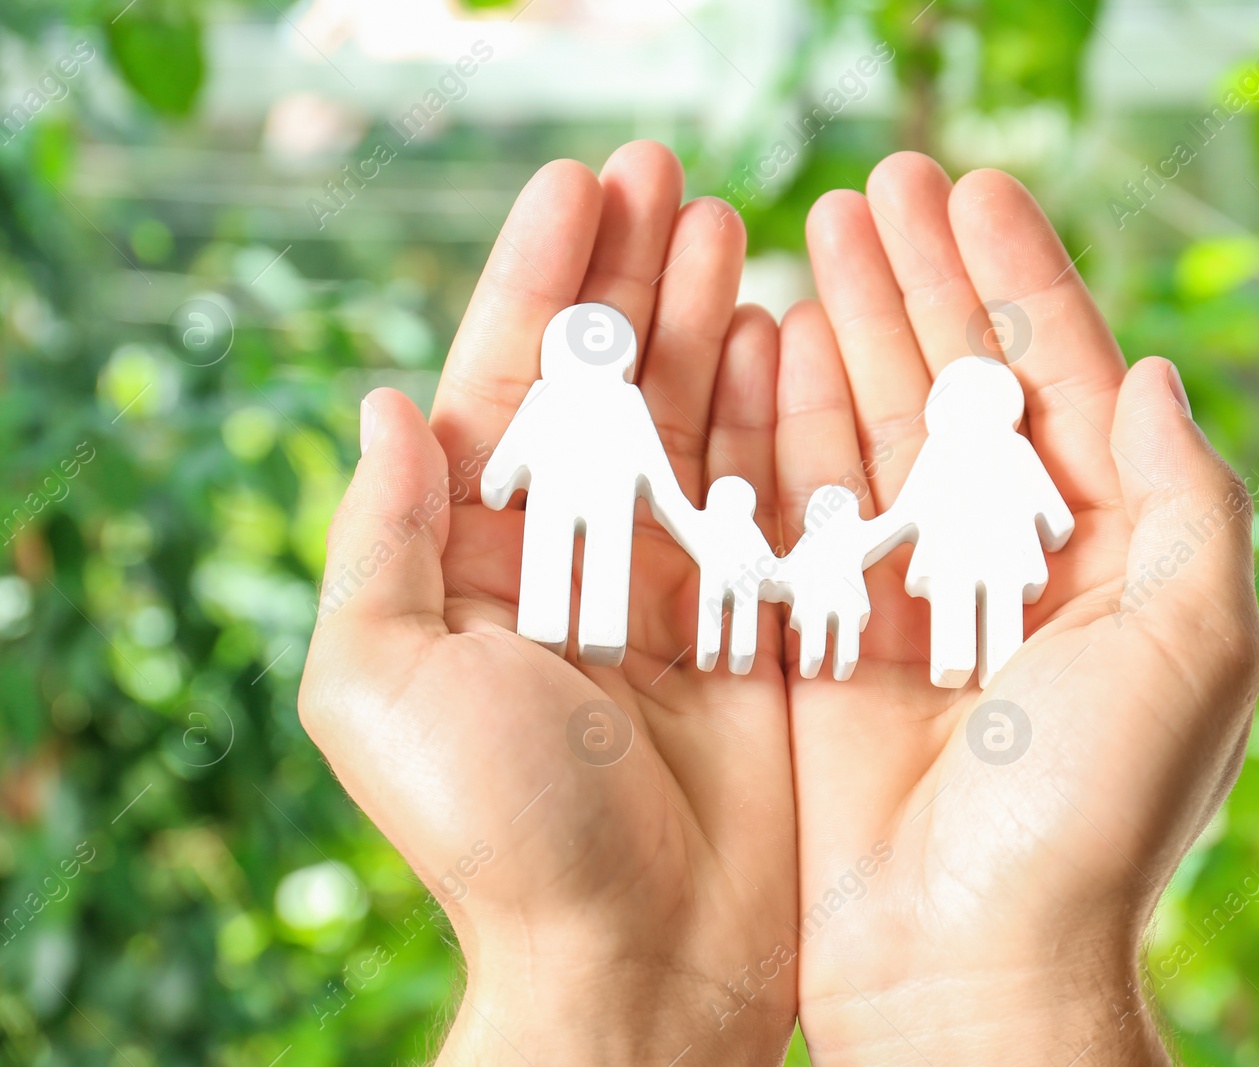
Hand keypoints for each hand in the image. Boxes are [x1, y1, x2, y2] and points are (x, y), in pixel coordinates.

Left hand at [299, 141, 796, 1065]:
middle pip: (607, 382)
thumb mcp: (382, 683)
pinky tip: (788, 334)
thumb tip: (387, 407)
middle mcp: (576, 555)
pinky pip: (773, 492)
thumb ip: (381, 540)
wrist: (638, 960)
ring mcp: (673, 583)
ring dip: (709, 319)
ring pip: (694, 421)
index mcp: (480, 557)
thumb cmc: (500, 835)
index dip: (536, 277)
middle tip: (669, 174)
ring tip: (734, 228)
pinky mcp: (758, 621)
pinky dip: (781, 411)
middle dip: (632, 273)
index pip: (507, 383)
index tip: (576, 183)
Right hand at [777, 153, 1258, 1064]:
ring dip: (845, 329)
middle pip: (955, 386)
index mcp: (1105, 551)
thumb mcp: (1193, 645)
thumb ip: (1191, 502)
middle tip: (874, 183)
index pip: (1061, 380)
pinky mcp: (826, 639)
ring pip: (872, 430)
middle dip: (918, 281)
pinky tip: (762, 347)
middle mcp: (1005, 560)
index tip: (971, 188)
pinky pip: (798, 509)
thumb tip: (1160, 373)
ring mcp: (910, 595)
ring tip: (809, 233)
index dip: (1018, 279)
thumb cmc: (1095, 819)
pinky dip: (782, 427)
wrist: (968, 970)